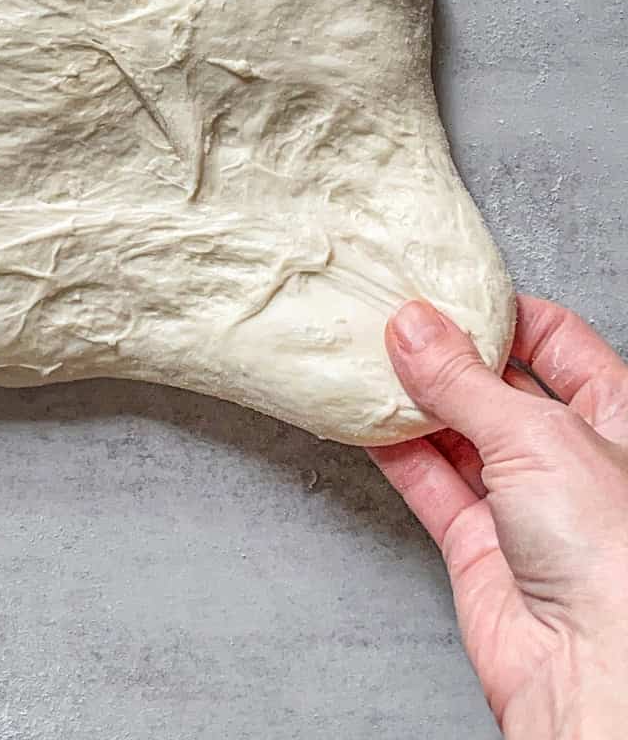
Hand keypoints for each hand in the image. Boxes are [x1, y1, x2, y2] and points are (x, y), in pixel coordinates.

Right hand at [372, 296, 627, 739]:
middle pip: (500, 385)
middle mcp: (573, 458)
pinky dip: (394, 451)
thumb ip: (463, 380)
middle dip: (448, 354)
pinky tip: (363, 417)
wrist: (596, 672)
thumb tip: (413, 327)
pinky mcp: (481, 546)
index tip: (447, 291)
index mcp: (619, 417)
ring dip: (412, 399)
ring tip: (365, 356)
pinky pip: (431, 484)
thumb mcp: (538, 435)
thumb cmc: (613, 553)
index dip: (503, 314)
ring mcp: (525, 504)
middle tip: (392, 317)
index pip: (557, 342)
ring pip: (458, 433)